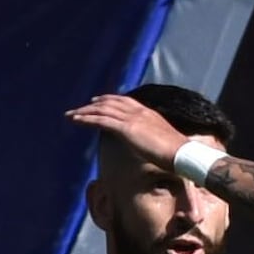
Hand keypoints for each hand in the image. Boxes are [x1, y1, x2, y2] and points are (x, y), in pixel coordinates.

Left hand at [68, 92, 186, 169]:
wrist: (182, 154)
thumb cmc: (177, 153)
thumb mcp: (164, 140)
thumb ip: (154, 137)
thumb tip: (151, 144)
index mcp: (149, 113)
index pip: (126, 101)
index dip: (110, 100)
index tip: (99, 101)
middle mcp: (139, 112)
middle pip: (111, 103)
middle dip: (94, 104)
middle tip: (80, 107)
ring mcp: (132, 119)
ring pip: (102, 110)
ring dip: (84, 111)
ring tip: (71, 115)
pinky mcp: (126, 128)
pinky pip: (101, 120)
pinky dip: (86, 119)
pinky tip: (76, 120)